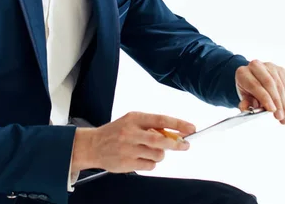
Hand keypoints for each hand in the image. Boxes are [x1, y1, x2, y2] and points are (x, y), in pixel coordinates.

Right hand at [71, 112, 195, 173]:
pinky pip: (150, 165)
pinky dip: (151, 163)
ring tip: (150, 151)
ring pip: (157, 155)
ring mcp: (128, 149)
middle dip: (176, 144)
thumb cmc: (116, 132)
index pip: (161, 119)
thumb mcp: (131, 121)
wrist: (93, 145)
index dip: (179, 124)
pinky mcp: (127, 163)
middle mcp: (131, 132)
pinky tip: (142, 158)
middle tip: (185, 145)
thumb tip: (175, 132)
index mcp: (134, 118)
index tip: (191, 128)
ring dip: (160, 154)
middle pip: (161, 140)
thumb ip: (150, 126)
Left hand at [235, 60, 284, 124]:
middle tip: (281, 118)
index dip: (264, 98)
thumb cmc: (248, 91)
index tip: (272, 110)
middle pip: (270, 84)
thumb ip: (245, 103)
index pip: (255, 85)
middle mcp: (257, 66)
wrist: (255, 80)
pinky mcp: (281, 71)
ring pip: (280, 87)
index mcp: (243, 72)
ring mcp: (271, 67)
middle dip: (277, 103)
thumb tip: (245, 108)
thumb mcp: (244, 97)